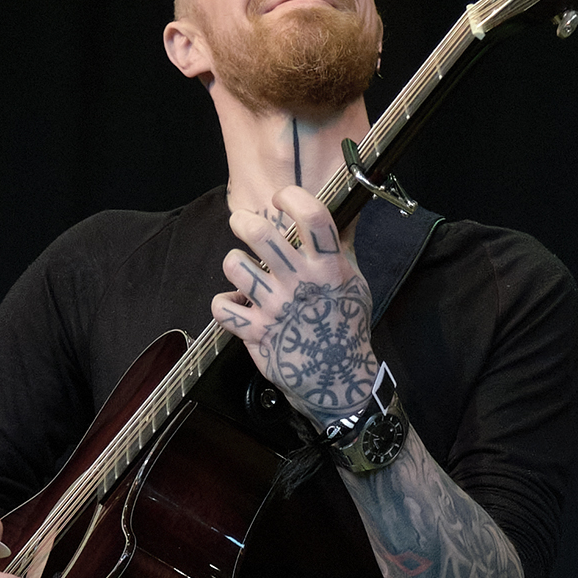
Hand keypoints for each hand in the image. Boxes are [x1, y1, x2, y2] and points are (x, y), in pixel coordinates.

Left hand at [215, 185, 376, 424]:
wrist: (339, 380)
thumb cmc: (347, 327)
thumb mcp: (355, 283)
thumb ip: (342, 248)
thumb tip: (346, 213)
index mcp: (328, 267)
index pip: (312, 216)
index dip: (291, 197)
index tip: (280, 199)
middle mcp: (300, 283)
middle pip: (260, 234)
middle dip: (243, 221)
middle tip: (241, 223)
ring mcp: (276, 308)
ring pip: (235, 266)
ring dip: (233, 263)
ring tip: (240, 268)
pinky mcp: (257, 333)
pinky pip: (222, 308)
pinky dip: (223, 304)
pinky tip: (234, 304)